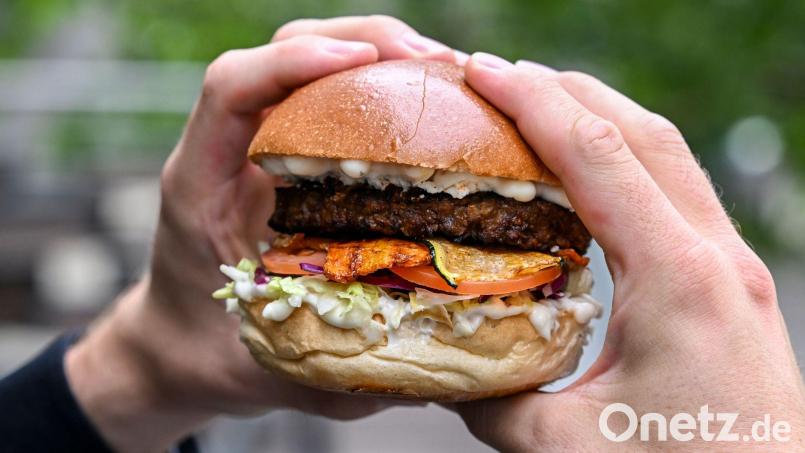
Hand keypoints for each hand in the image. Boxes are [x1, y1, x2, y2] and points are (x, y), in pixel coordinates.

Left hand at [65, 16, 457, 452]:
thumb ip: (337, 371)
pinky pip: (328, 96)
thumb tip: (432, 375)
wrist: (179, 345)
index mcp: (202, 186)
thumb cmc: (215, 354)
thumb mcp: (271, 366)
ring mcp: (258, 148)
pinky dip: (378, 84)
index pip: (230, 89)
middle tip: (438, 65)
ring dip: (378, 52)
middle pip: (280, 51)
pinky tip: (426, 101)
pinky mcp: (287, 154)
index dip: (293, 63)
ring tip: (446, 74)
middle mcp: (228, 152)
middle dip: (362, 41)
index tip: (364, 63)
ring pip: (308, 62)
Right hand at [454, 53, 804, 450]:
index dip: (532, 103)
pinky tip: (590, 176)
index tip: (482, 73)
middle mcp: (716, 254)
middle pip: (641, 131)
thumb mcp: (567, 448)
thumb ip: (493, 401)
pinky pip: (678, 191)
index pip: (596, 155)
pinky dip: (627, 160)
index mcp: (677, 278)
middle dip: (565, 90)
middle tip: (499, 77)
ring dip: (600, 118)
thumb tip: (444, 370)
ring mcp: (733, 264)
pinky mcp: (734, 282)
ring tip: (539, 107)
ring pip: (667, 153)